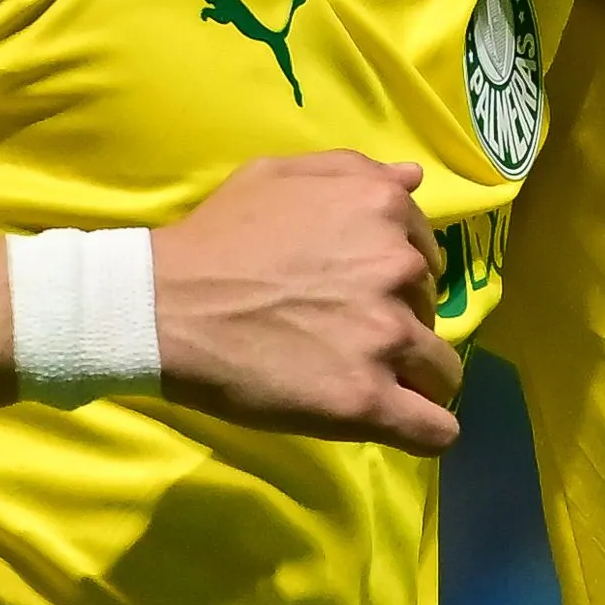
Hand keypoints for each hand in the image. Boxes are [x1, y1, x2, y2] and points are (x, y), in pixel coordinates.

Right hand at [152, 152, 461, 453]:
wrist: (161, 305)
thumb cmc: (215, 238)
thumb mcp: (280, 176)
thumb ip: (355, 173)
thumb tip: (413, 177)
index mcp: (384, 210)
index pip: (428, 260)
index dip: (395, 284)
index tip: (357, 299)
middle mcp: (399, 268)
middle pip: (431, 315)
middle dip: (399, 329)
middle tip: (345, 340)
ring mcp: (387, 336)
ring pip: (442, 373)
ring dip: (412, 380)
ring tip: (362, 384)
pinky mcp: (366, 399)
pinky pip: (434, 430)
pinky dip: (426, 432)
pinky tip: (403, 428)